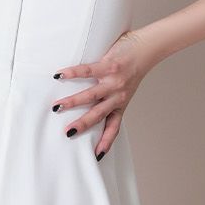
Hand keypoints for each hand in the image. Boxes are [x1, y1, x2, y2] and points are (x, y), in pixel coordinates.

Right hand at [51, 30, 153, 157]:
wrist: (147, 49)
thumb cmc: (133, 68)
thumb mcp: (125, 90)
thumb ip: (110, 99)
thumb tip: (89, 107)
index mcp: (121, 104)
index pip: (113, 127)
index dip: (106, 142)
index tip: (97, 155)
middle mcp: (117, 96)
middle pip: (98, 114)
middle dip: (82, 125)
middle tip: (68, 133)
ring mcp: (113, 81)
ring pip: (91, 95)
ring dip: (73, 102)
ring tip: (57, 107)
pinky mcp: (109, 65)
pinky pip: (87, 71)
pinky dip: (72, 73)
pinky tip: (60, 76)